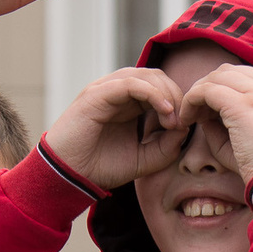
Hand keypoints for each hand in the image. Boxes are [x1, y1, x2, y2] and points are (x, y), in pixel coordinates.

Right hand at [43, 67, 188, 190]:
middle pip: (158, 77)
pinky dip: (152, 94)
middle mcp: (119, 92)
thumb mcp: (144, 158)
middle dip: (176, 96)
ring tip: (172, 120)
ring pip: (147, 76)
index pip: (162, 87)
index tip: (184, 127)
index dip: (178, 102)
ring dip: (167, 95)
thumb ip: (167, 145)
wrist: (68, 175)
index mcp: (129, 103)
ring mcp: (107, 89)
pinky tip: (164, 112)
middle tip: (180, 123)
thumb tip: (184, 127)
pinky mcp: (97, 94)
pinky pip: (131, 83)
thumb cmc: (100, 167)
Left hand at [178, 63, 252, 181]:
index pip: (244, 77)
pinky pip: (206, 91)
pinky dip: (191, 100)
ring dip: (197, 93)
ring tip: (189, 117)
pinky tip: (187, 120)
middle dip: (208, 88)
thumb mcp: (250, 140)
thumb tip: (202, 111)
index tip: (209, 112)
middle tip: (195, 113)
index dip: (221, 89)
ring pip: (216, 78)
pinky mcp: (242, 104)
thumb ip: (226, 123)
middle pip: (228, 72)